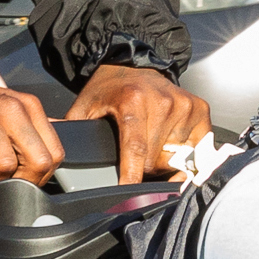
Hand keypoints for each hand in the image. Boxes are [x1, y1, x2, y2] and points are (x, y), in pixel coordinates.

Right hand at [0, 80, 63, 183]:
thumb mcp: (16, 113)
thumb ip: (36, 133)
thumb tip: (54, 162)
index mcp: (30, 107)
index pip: (54, 153)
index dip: (42, 177)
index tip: (27, 182)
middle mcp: (11, 107)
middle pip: (37, 161)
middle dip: (22, 183)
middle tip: (7, 188)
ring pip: (4, 165)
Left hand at [67, 59, 212, 183]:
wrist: (132, 63)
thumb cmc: (108, 89)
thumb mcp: (84, 107)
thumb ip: (75, 132)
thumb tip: (58, 158)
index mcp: (133, 101)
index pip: (136, 149)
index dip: (133, 176)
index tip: (130, 194)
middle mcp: (162, 102)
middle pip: (156, 160)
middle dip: (145, 168)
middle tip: (135, 158)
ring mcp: (184, 105)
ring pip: (177, 157)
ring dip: (165, 160)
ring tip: (153, 145)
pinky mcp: (199, 109)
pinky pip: (197, 147)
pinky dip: (186, 153)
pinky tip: (173, 143)